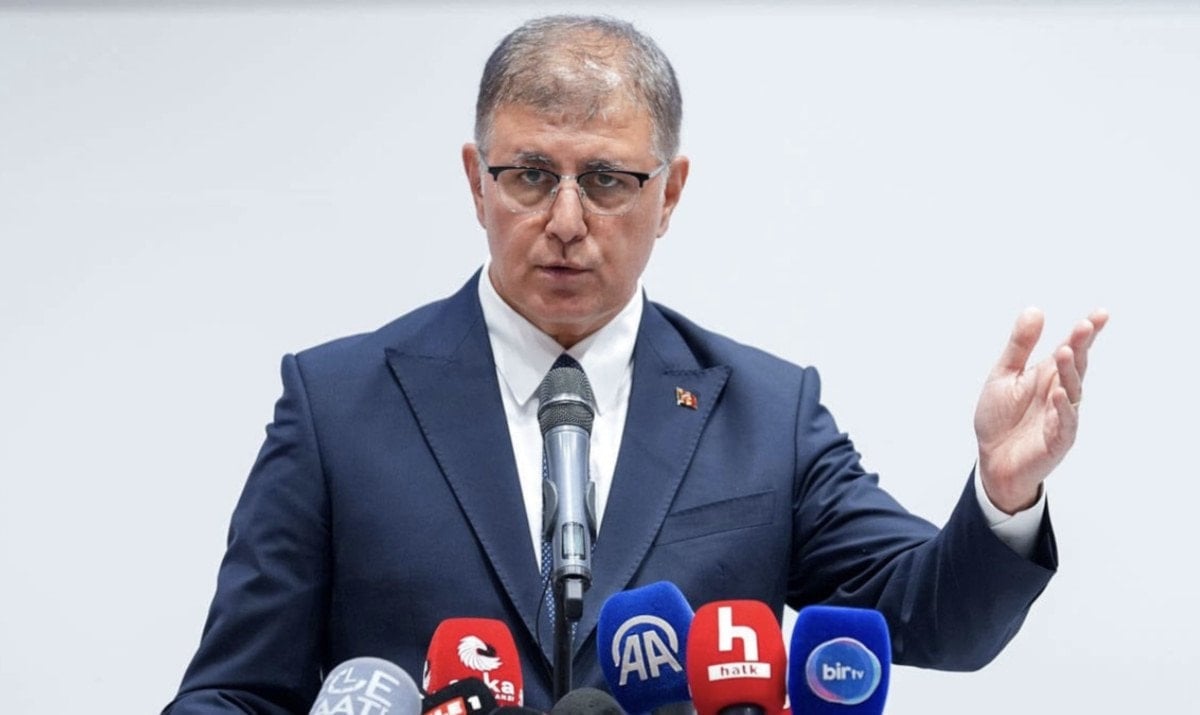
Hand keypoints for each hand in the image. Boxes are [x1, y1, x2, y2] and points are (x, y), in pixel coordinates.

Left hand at [975, 307, 1108, 513]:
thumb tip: (1035, 310)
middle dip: (1081, 346)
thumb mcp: (1004, 376)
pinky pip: (1065, 423)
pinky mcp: (1057, 441)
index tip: (1100, 314)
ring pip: (1072, 391)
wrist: (991, 460)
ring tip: (1065, 351)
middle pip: (1076, 367)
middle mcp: (1060, 393)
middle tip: (1085, 326)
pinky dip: (1063, 408)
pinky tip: (1059, 393)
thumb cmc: (1000, 418)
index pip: (1072, 350)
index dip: (1086, 333)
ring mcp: (1062, 417)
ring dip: (1070, 372)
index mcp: (1048, 376)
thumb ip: (1020, 346)